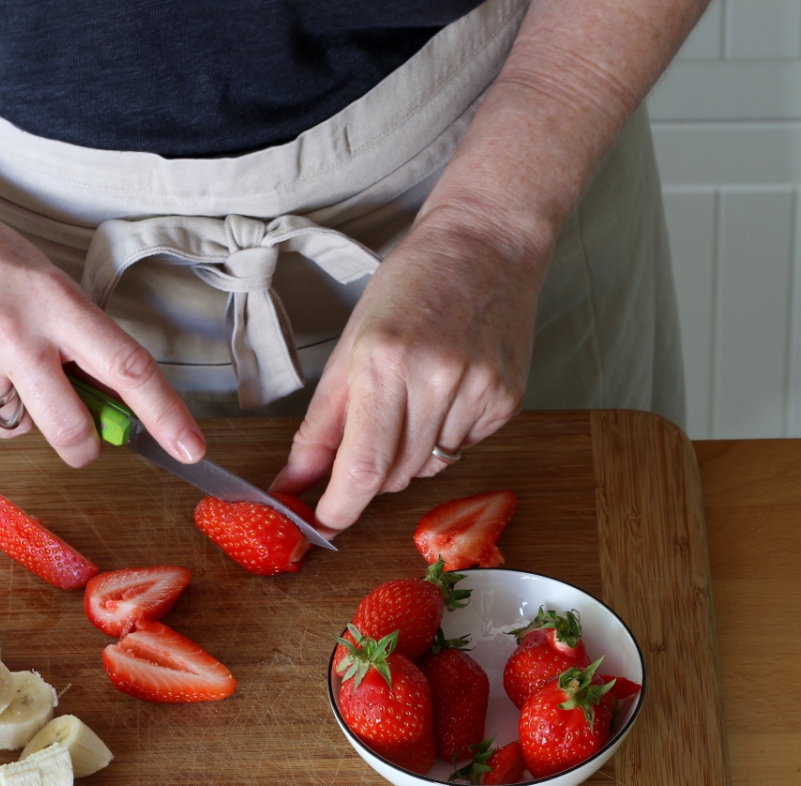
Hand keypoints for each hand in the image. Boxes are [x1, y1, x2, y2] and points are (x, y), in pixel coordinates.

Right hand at [0, 166, 205, 467]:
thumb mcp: (30, 272)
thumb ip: (65, 334)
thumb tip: (97, 394)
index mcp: (53, 301)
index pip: (127, 368)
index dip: (166, 416)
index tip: (191, 448)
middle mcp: (15, 338)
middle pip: (73, 431)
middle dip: (84, 445)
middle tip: (82, 438)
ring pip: (15, 425)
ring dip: (12, 405)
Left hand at [270, 207, 547, 531]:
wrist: (486, 245)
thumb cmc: (409, 286)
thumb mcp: (349, 349)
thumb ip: (320, 426)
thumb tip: (293, 484)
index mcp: (383, 363)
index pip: (361, 468)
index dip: (338, 508)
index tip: (322, 524)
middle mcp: (435, 380)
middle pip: (393, 475)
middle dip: (370, 473)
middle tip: (370, 429)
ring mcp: (478, 392)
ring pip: (428, 468)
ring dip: (409, 453)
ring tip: (415, 394)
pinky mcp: (507, 400)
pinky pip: (463, 449)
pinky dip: (445, 435)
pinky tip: (448, 389)